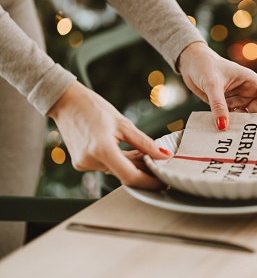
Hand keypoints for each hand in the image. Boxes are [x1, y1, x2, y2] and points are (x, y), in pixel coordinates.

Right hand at [47, 81, 169, 189]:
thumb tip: (163, 155)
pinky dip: (119, 161)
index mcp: (102, 150)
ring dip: (132, 165)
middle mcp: (90, 161)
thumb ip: (145, 143)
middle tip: (158, 163)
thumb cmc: (93, 108)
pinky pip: (106, 166)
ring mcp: (83, 164)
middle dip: (143, 170)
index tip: (163, 181)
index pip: (130, 176)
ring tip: (143, 152)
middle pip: (124, 174)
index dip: (149, 182)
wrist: (66, 101)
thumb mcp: (124, 124)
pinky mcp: (80, 163)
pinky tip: (129, 152)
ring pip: (116, 170)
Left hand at [177, 42, 256, 129]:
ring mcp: (236, 100)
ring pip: (244, 118)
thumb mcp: (213, 84)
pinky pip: (230, 119)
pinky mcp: (225, 106)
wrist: (190, 63)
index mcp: (251, 82)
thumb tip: (222, 126)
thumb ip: (218, 105)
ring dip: (243, 128)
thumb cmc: (205, 65)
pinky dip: (230, 127)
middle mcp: (246, 92)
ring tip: (246, 143)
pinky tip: (229, 137)